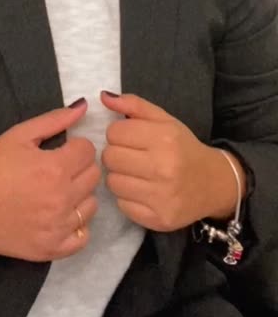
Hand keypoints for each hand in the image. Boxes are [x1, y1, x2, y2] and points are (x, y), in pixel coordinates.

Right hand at [0, 99, 100, 261]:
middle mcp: (61, 199)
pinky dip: (76, 226)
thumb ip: (54, 120)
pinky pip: (82, 237)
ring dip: (79, 195)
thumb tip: (83, 106)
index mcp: (54, 168)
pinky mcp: (51, 249)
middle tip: (58, 168)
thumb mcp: (19, 135)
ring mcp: (57, 227)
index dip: (74, 146)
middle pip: (93, 176)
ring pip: (91, 206)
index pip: (88, 150)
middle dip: (79, 167)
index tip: (60, 150)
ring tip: (57, 191)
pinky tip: (59, 215)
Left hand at [100, 92, 218, 231]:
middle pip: (110, 157)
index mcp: (164, 138)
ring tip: (136, 173)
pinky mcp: (158, 219)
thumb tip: (103, 97)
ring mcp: (161, 197)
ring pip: (112, 182)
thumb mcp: (164, 119)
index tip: (130, 138)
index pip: (114, 132)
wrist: (213, 183)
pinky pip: (122, 205)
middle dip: (116, 154)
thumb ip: (134, 105)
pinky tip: (142, 190)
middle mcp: (163, 167)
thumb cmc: (183, 147)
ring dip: (119, 176)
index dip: (118, 134)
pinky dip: (127, 197)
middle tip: (130, 156)